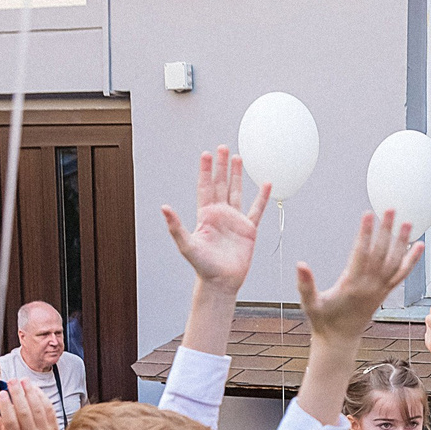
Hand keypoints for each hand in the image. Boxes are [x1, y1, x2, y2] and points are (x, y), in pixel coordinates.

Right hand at [0, 381, 58, 429]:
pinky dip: (42, 397)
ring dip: (31, 392)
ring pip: (38, 409)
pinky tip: (34, 388)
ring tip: (23, 380)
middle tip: (12, 381)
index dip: (6, 407)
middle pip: (25, 413)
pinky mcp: (55, 428)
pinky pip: (49, 409)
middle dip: (18, 395)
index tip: (1, 393)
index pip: (11, 422)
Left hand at [160, 146, 271, 290]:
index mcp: (205, 215)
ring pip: (236, 192)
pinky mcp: (248, 230)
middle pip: (221, 184)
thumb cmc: (202, 266)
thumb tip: (164, 208)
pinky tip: (266, 184)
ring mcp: (234, 220)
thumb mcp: (186, 244)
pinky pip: (256, 209)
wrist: (221, 281)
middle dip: (221, 166)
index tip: (206, 154)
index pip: (205, 187)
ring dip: (237, 175)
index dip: (205, 171)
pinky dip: (262, 197)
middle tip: (222, 148)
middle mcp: (220, 214)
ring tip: (238, 158)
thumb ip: (176, 226)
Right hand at [298, 209, 422, 345]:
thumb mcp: (310, 304)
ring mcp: (379, 290)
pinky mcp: (384, 293)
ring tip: (408, 222)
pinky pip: (401, 274)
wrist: (340, 341)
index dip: (365, 233)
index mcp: (352, 286)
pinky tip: (419, 246)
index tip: (368, 214)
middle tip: (390, 209)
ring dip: (402, 242)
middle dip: (386, 230)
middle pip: (381, 253)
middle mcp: (370, 286)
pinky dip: (411, 260)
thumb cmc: (324, 321)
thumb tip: (300, 265)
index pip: (361, 254)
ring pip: (395, 262)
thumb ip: (305, 285)